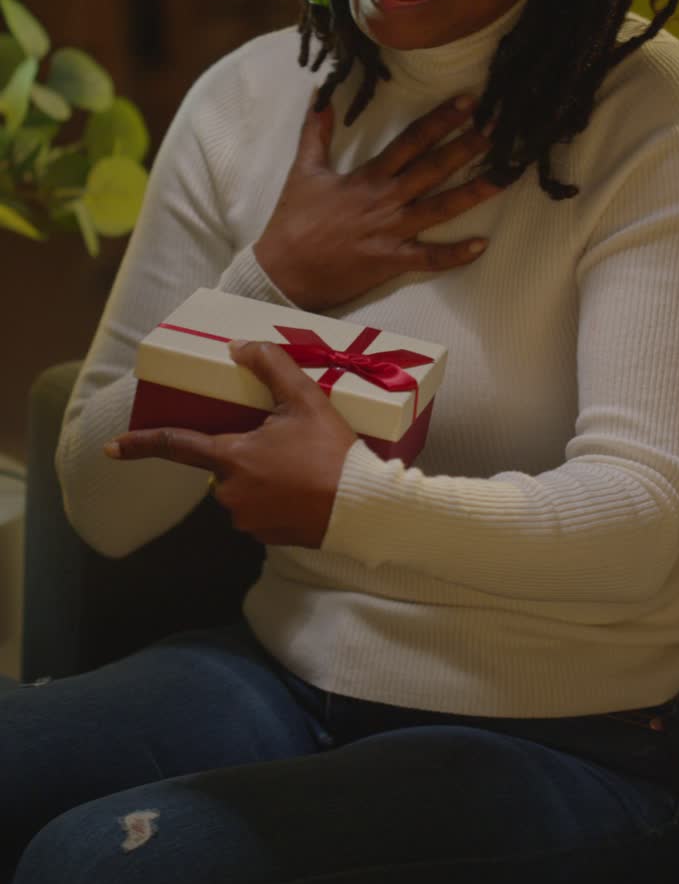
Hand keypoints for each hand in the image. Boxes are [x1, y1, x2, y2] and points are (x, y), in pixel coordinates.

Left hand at [104, 340, 356, 547]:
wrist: (363, 507)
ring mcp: (247, 519)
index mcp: (231, 456)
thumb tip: (238, 346)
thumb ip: (270, 365)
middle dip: (247, 451)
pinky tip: (305, 488)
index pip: (176, 445)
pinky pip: (261, 511)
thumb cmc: (332, 452)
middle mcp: (230, 492)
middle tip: (288, 441)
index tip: (110, 448)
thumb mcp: (304, 399)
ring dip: (263, 476)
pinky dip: (277, 498)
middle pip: (223, 463)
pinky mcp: (267, 537)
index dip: (140, 444)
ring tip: (303, 466)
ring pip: (243, 488)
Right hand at [254, 92, 500, 310]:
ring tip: (504, 178)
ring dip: (473, 193)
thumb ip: (316, 133)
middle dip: (465, 147)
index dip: (440, 120)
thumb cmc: (293, 221)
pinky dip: (455, 254)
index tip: (466, 102)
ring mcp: (391, 231)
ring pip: (439, 209)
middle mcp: (385, 200)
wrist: (284, 269)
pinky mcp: (390, 261)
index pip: (411, 141)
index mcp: (368, 177)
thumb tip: (321, 97)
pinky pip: (428, 258)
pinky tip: (482, 245)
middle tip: (497, 130)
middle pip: (433, 169)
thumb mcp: (303, 171)